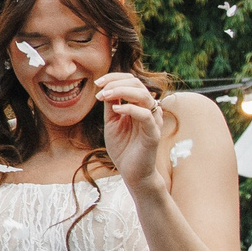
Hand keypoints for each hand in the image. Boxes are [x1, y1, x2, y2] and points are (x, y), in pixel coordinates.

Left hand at [96, 71, 167, 188]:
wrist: (132, 173)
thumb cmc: (123, 148)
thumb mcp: (112, 122)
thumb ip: (111, 105)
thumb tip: (105, 87)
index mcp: (139, 105)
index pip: (131, 81)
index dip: (115, 77)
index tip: (97, 82)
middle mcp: (149, 110)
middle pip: (137, 84)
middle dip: (116, 82)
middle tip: (99, 89)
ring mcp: (153, 121)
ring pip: (144, 96)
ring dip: (122, 92)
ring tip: (105, 96)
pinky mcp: (154, 134)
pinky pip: (146, 116)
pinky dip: (130, 109)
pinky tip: (116, 111)